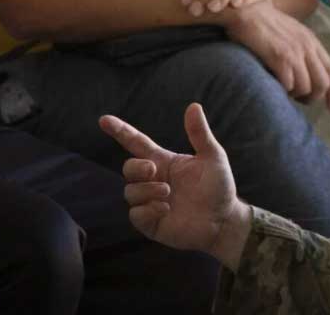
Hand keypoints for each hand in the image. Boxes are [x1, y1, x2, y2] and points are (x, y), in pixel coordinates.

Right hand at [99, 104, 252, 268]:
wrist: (225, 221)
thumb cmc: (219, 187)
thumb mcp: (212, 157)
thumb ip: (199, 134)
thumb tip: (194, 106)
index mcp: (163, 161)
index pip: (135, 142)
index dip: (119, 131)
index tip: (104, 120)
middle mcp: (153, 180)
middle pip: (128, 168)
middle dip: (136, 167)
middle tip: (153, 170)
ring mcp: (150, 201)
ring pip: (130, 191)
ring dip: (146, 190)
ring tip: (168, 193)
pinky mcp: (151, 222)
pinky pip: (135, 214)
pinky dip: (147, 209)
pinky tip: (165, 209)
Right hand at [226, 1, 329, 113]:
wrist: (246, 10)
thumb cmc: (263, 22)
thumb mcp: (290, 32)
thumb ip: (302, 49)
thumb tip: (309, 74)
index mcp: (311, 41)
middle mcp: (307, 47)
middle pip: (322, 83)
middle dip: (313, 97)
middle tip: (301, 100)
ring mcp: (294, 52)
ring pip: (305, 87)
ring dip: (295, 95)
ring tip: (285, 91)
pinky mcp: (279, 57)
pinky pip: (288, 84)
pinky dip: (283, 90)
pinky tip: (275, 85)